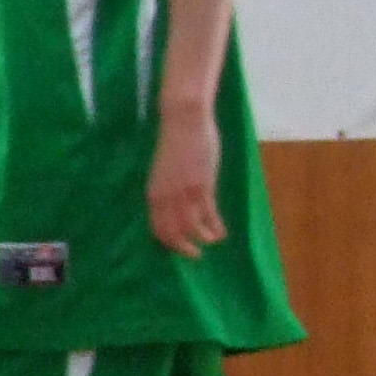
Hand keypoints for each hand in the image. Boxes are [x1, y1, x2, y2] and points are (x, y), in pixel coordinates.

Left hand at [146, 106, 225, 258]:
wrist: (183, 120)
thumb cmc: (174, 142)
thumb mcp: (164, 171)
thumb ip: (167, 189)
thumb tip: (173, 205)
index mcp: (153, 192)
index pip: (157, 227)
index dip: (168, 242)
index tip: (178, 248)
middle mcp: (165, 196)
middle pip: (172, 233)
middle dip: (184, 248)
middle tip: (195, 254)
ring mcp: (183, 192)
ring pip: (191, 228)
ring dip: (203, 239)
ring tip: (212, 241)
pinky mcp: (201, 186)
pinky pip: (209, 215)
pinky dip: (216, 228)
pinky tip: (222, 233)